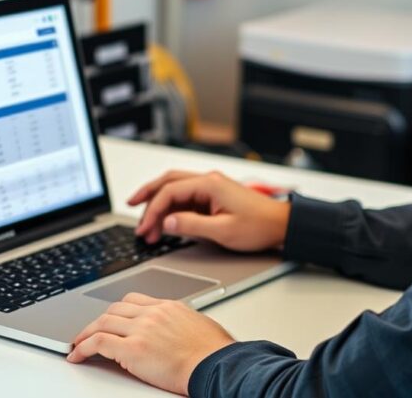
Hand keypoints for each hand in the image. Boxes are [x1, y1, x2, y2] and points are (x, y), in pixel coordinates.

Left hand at [67, 293, 233, 394]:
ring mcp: (142, 329)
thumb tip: (175, 332)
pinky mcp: (133, 349)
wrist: (216, 364)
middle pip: (114, 309)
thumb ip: (179, 323)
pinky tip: (77, 355)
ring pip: (102, 322)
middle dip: (98, 321)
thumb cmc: (214, 353)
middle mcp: (153, 313)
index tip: (109, 320)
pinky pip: (98, 342)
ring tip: (78, 344)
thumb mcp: (198, 326)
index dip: (116, 311)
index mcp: (169, 307)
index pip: (133, 300)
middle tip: (88, 333)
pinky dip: (83, 347)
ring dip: (86, 334)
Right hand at [129, 170, 290, 250]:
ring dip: (159, 203)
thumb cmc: (258, 226)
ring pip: (176, 188)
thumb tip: (167, 222)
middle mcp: (208, 181)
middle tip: (131, 208)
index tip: (144, 228)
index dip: (153, 210)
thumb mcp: (223, 231)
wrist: (281, 225)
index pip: (170, 192)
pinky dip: (172, 207)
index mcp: (209, 185)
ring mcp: (211, 188)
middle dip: (147, 195)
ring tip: (146, 223)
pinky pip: (186, 198)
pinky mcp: (214, 197)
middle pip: (168, 182)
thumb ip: (191, 225)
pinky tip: (165, 220)